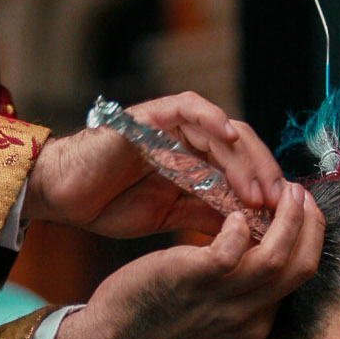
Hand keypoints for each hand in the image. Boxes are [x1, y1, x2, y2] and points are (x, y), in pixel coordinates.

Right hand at [24, 93, 285, 238]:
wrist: (62, 197)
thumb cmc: (108, 204)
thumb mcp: (170, 216)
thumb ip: (206, 214)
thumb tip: (250, 230)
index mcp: (194, 162)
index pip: (242, 167)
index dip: (263, 189)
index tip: (278, 217)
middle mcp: (187, 140)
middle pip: (240, 147)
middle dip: (261, 174)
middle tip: (274, 203)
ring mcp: (170, 126)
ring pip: (221, 130)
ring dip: (243, 158)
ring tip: (255, 188)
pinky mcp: (150, 117)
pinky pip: (187, 108)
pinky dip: (210, 117)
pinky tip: (227, 136)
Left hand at [34, 187, 323, 338]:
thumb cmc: (159, 318)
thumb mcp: (211, 313)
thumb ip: (237, 287)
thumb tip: (254, 244)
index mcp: (256, 323)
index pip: (298, 276)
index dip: (305, 238)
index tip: (298, 212)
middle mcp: (248, 317)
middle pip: (302, 267)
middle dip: (311, 224)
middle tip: (300, 194)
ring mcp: (223, 301)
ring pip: (277, 258)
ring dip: (287, 218)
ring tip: (281, 191)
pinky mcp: (193, 280)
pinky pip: (232, 251)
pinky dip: (240, 228)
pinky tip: (235, 215)